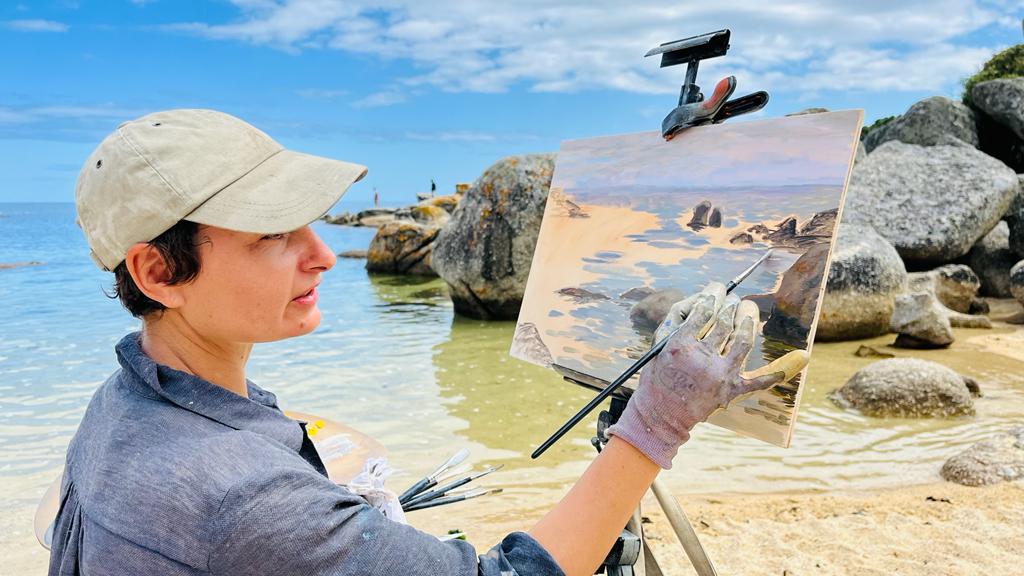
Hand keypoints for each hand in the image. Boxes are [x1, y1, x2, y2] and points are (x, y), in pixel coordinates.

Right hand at [606, 283, 808, 468]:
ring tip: (748, 309)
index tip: (717, 289)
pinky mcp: (730, 391)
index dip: (713, 294)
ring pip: (743, 340)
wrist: (660, 415)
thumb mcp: (659, 345)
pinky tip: (800, 359)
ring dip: (748, 321)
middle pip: (724, 322)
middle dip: (730, 305)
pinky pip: (758, 381)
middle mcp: (702, 357)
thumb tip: (705, 302)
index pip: (704, 310)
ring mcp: (719, 375)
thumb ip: (678, 321)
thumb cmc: (657, 377)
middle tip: (733, 299)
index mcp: (681, 344)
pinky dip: (779, 372)